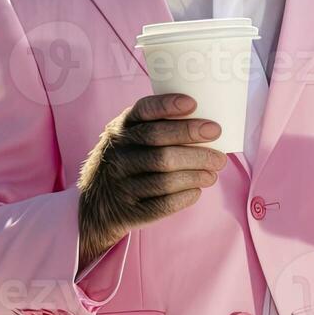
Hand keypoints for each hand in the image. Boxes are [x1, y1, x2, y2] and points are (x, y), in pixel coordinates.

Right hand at [77, 94, 226, 269]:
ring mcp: (121, 183)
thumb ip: (158, 127)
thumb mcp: (130, 138)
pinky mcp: (130, 210)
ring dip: (196, 173)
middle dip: (192, 139)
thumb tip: (208, 125)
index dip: (167, 106)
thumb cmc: (129, 161)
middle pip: (159, 144)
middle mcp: (118, 153)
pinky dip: (185, 196)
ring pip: (165, 177)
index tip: (193, 104)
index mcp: (120, 129)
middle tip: (217, 141)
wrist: (96, 204)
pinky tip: (197, 190)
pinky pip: (163, 203)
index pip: (143, 111)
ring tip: (214, 171)